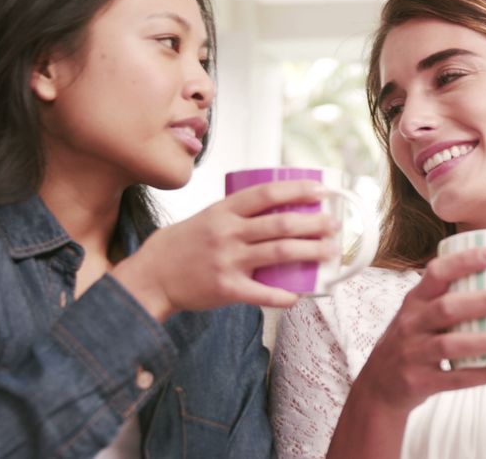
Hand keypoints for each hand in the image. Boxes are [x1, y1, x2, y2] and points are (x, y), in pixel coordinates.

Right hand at [113, 180, 338, 319]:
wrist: (150, 276)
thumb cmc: (182, 245)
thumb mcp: (207, 217)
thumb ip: (238, 214)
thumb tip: (279, 207)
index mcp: (224, 211)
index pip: (267, 193)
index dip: (297, 189)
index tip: (321, 190)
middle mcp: (227, 232)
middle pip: (281, 223)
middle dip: (314, 223)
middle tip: (334, 225)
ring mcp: (227, 260)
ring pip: (279, 253)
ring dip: (310, 252)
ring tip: (330, 252)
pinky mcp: (226, 288)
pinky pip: (262, 292)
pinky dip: (284, 295)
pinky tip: (300, 295)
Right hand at [352, 247, 485, 413]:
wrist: (379, 385)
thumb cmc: (411, 340)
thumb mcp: (418, 313)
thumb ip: (445, 295)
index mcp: (414, 301)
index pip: (436, 273)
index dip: (464, 261)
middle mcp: (411, 324)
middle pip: (448, 307)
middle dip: (485, 299)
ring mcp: (413, 354)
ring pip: (452, 344)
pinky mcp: (420, 382)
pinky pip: (455, 379)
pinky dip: (483, 374)